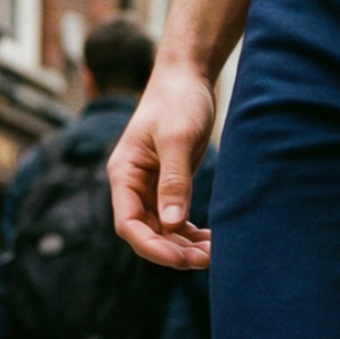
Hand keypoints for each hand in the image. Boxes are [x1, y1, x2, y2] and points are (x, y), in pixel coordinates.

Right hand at [107, 60, 215, 270]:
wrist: (187, 78)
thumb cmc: (178, 101)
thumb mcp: (177, 139)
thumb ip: (173, 182)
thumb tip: (171, 224)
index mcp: (124, 174)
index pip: (128, 224)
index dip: (152, 246)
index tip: (180, 259)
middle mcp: (133, 185)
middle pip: (146, 233)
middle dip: (174, 251)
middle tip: (207, 260)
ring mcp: (150, 187)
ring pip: (163, 230)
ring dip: (185, 246)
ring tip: (215, 254)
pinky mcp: (169, 185)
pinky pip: (176, 220)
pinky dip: (192, 234)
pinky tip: (212, 241)